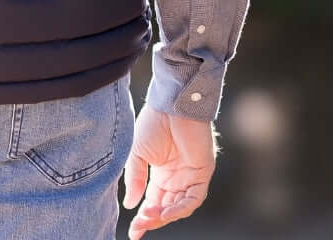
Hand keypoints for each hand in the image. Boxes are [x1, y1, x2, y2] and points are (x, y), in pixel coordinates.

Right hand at [122, 105, 218, 234]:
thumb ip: (135, 179)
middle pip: (165, 208)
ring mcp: (189, 177)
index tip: (132, 233)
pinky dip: (180, 208)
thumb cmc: (154, 123)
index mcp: (160, 174)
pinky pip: (193, 198)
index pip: (153, 202)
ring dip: (165, 215)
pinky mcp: (201, 173)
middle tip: (139, 225)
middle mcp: (176, 178)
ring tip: (149, 217)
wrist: (171, 105)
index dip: (143, 217)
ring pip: (179, 207)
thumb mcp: (137, 154)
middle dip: (152, 219)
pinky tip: (166, 212)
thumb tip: (131, 205)